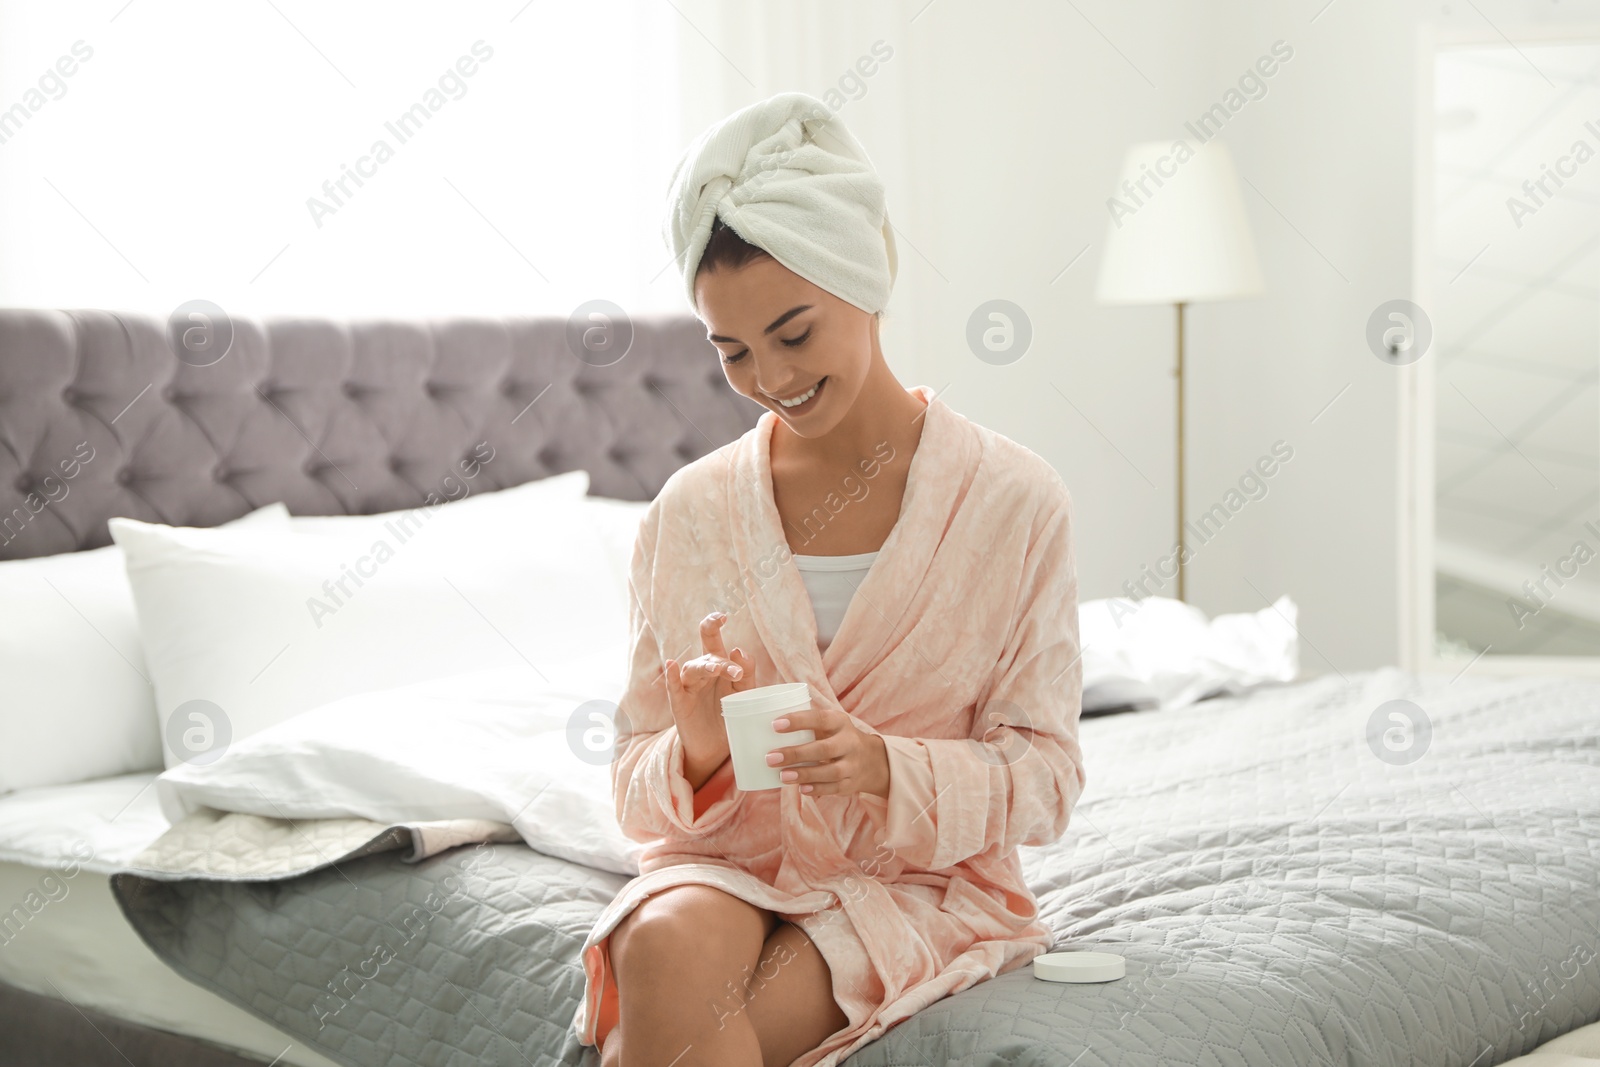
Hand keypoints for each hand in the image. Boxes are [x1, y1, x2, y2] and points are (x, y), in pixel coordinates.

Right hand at [665, 612, 754, 788]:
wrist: (716, 749)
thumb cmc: (731, 716)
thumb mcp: (745, 693)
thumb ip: (746, 672)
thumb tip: (739, 650)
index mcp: (718, 666)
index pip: (715, 641)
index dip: (715, 625)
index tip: (723, 615)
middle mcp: (702, 673)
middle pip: (704, 649)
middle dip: (709, 633)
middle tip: (719, 625)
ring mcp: (689, 688)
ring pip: (693, 669)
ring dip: (705, 665)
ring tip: (717, 668)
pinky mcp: (680, 705)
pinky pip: (674, 687)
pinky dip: (671, 676)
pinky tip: (671, 664)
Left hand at [767, 706, 890, 798]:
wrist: (872, 760)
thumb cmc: (837, 738)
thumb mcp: (830, 725)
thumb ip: (807, 725)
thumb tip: (764, 727)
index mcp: (840, 722)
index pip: (820, 719)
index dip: (798, 721)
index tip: (775, 725)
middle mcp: (849, 743)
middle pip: (824, 749)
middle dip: (796, 754)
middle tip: (770, 757)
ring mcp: (852, 765)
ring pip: (830, 771)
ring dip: (805, 774)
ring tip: (782, 776)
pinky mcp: (851, 784)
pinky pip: (834, 788)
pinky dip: (817, 789)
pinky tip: (800, 789)